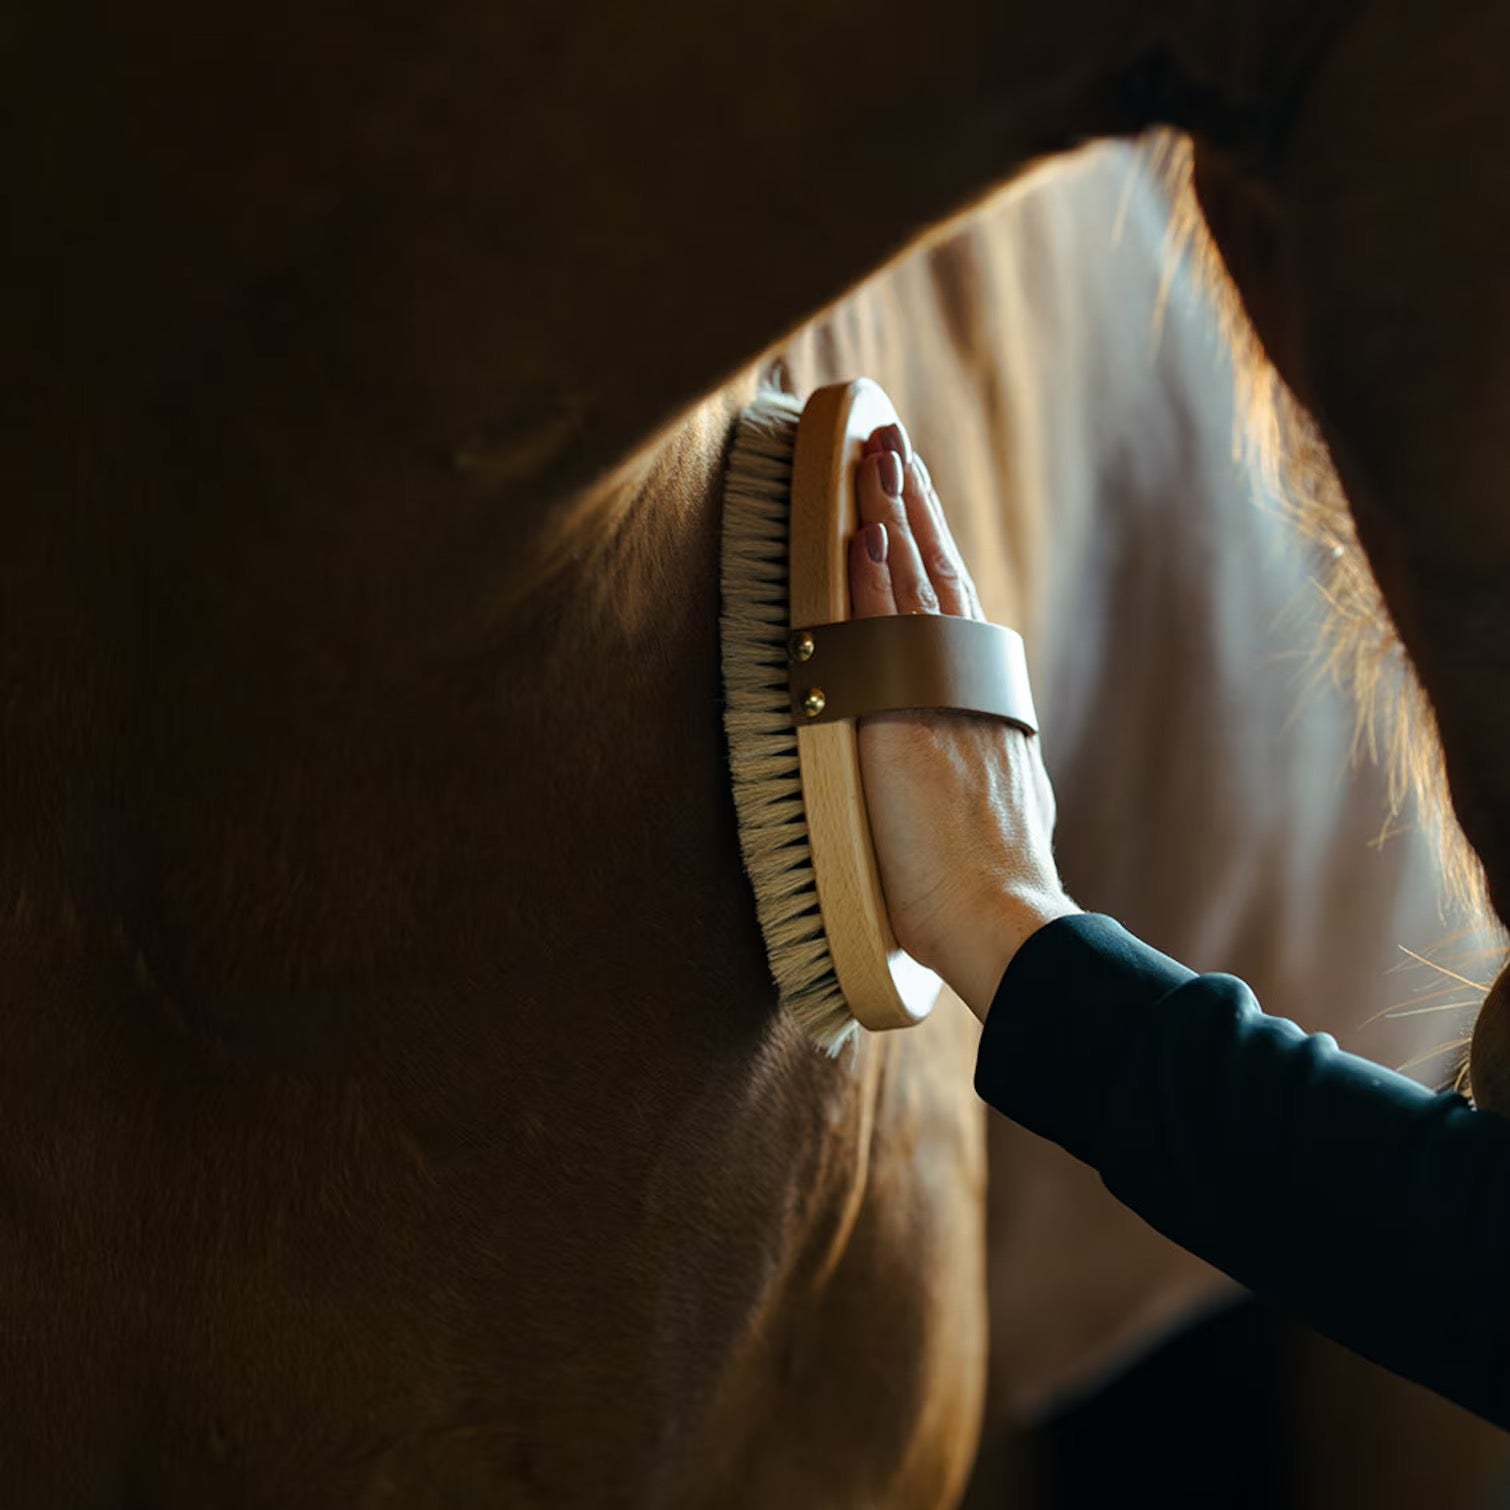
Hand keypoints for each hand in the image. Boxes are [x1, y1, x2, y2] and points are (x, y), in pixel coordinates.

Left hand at [848, 424, 1078, 1020]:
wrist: (1002, 916)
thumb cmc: (997, 882)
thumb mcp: (1007, 799)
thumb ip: (988, 756)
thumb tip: (984, 747)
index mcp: (983, 699)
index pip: (952, 605)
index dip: (930, 549)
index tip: (913, 501)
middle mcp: (966, 683)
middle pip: (937, 574)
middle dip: (911, 505)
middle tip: (892, 444)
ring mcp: (939, 694)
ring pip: (913, 585)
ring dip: (890, 514)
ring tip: (874, 453)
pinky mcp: (907, 715)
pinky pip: (887, 628)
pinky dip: (876, 575)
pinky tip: (859, 526)